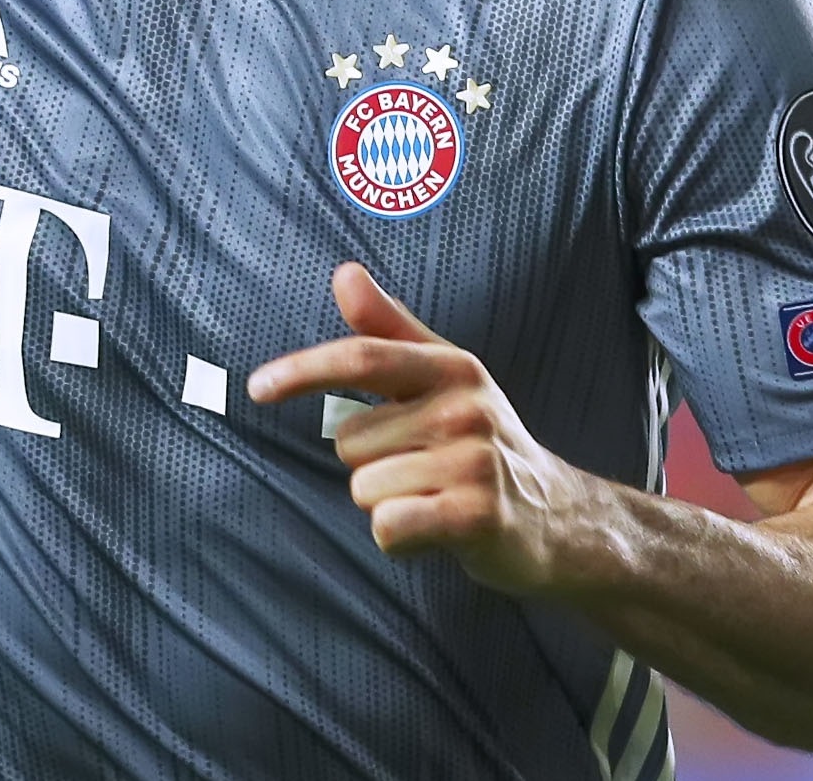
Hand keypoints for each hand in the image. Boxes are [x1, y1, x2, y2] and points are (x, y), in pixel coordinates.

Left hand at [246, 262, 607, 594]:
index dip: (303, 370)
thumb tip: (344, 273)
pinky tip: (436, 530)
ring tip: (434, 498)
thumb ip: (388, 328)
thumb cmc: (482, 442)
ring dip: (387, 503)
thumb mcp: (442, 377)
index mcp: (451, 367)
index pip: (361, 358)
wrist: (556, 518)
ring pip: (364, 489)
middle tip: (423, 470)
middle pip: (350, 441)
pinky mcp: (477, 517)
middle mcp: (465, 408)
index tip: (256, 388)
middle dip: (371, 464)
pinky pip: (387, 526)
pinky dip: (399, 539)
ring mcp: (475, 462)